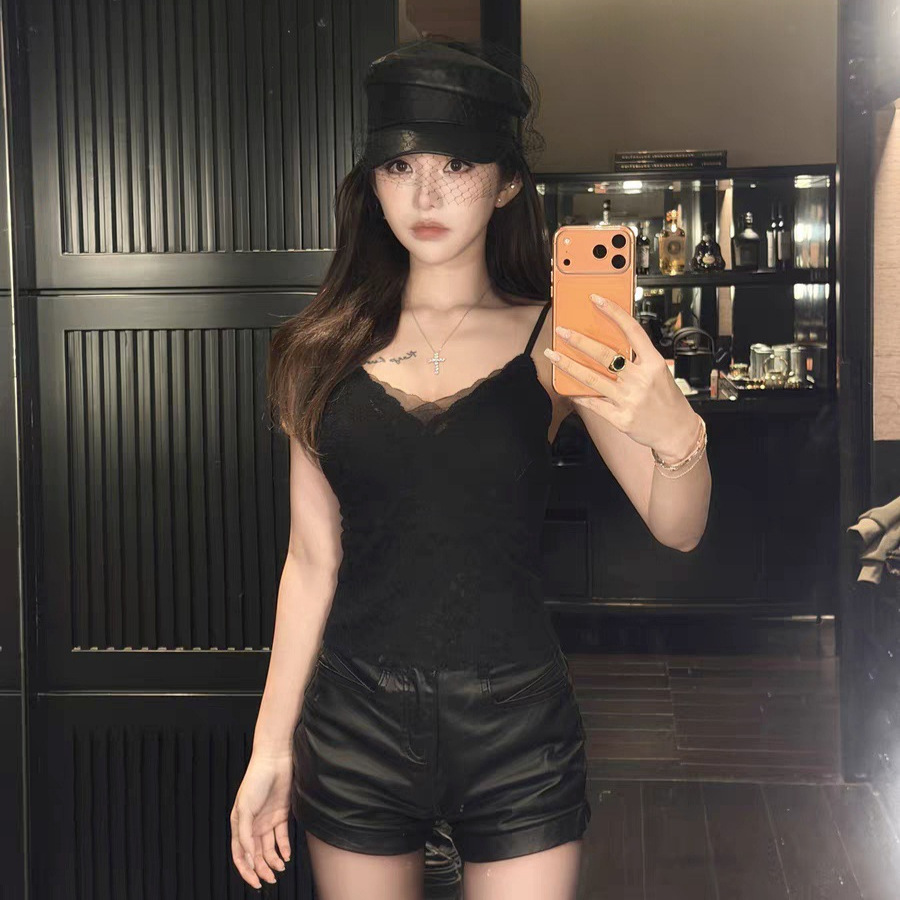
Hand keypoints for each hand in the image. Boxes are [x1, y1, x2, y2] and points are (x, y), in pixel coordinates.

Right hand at [230, 751, 294, 888]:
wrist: (274, 760)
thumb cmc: (255, 780)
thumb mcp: (244, 808)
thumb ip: (245, 833)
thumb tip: (247, 855)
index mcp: (239, 825)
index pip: (240, 854)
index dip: (245, 870)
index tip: (255, 881)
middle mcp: (253, 826)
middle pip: (256, 854)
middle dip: (262, 869)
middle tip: (271, 879)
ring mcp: (267, 821)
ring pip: (269, 848)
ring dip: (274, 860)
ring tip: (280, 868)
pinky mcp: (281, 814)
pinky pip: (282, 836)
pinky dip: (284, 847)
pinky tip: (287, 855)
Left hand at [545, 292, 699, 460]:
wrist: (678, 432)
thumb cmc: (667, 400)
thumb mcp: (660, 373)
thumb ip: (638, 360)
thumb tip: (608, 344)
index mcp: (654, 363)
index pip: (632, 331)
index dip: (614, 313)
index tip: (597, 300)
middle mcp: (641, 379)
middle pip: (605, 355)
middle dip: (579, 341)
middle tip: (562, 331)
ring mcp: (629, 399)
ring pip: (592, 379)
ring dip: (569, 365)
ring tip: (553, 355)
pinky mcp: (620, 418)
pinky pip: (593, 403)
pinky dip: (578, 394)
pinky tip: (565, 387)